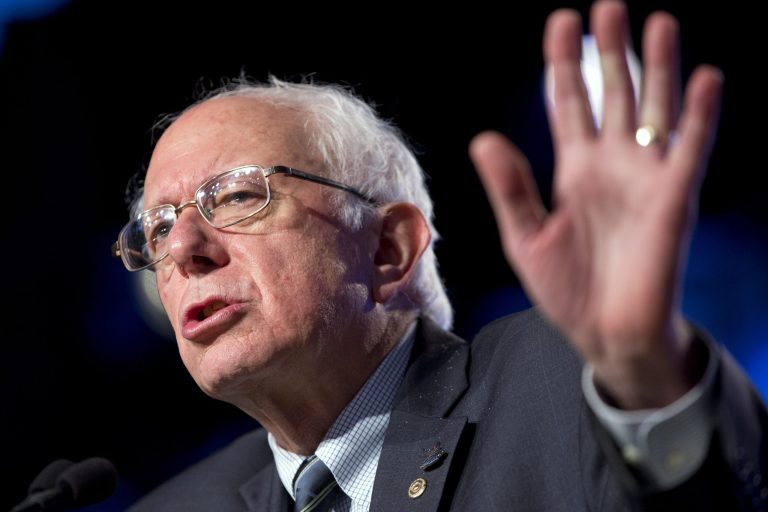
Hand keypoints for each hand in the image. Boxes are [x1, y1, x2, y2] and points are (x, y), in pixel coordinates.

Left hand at [469, 0, 721, 408]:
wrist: (605, 333)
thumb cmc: (566, 290)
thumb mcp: (525, 237)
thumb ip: (509, 188)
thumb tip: (483, 138)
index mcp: (573, 170)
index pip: (569, 103)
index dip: (565, 64)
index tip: (561, 21)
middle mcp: (611, 165)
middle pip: (612, 94)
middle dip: (609, 51)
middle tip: (607, 7)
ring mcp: (645, 178)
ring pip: (653, 110)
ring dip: (657, 67)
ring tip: (656, 21)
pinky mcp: (675, 199)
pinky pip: (690, 150)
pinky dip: (699, 115)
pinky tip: (703, 77)